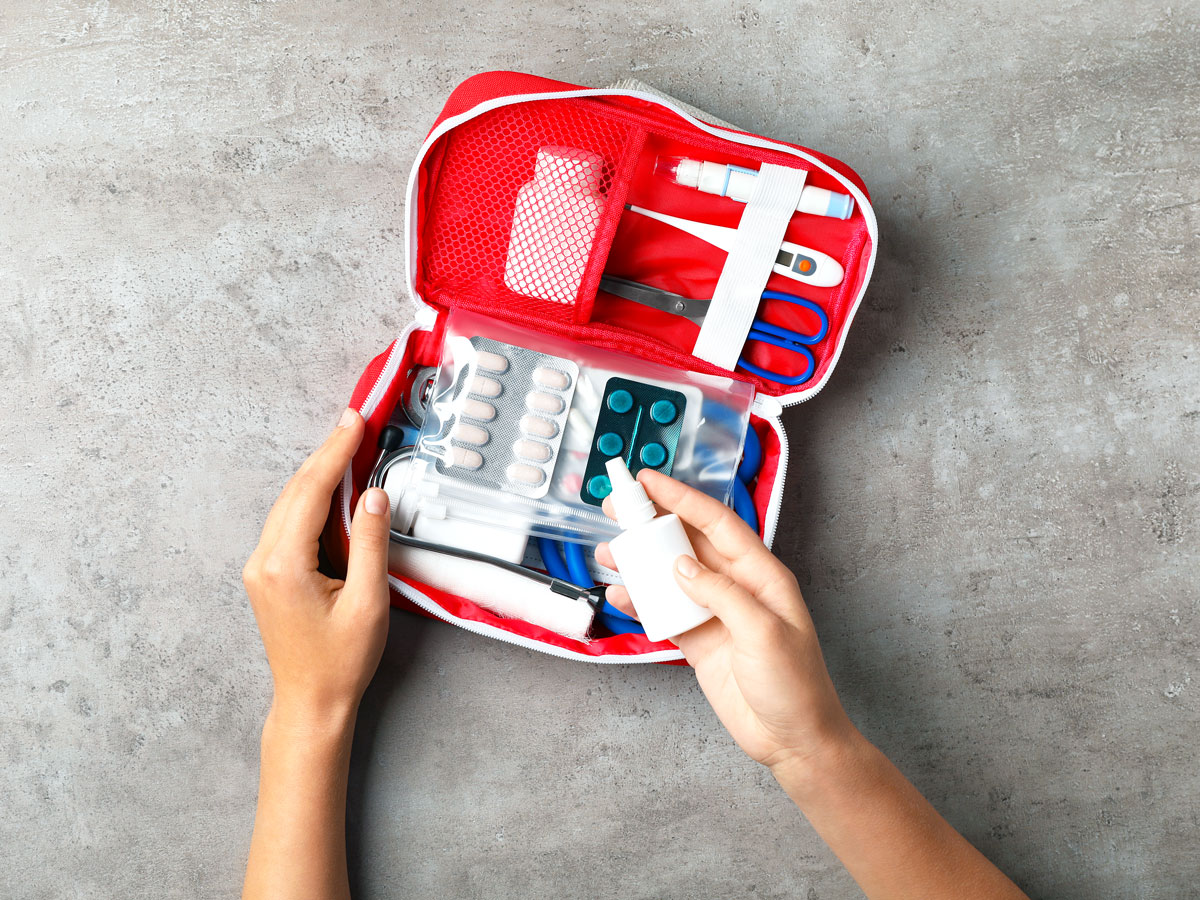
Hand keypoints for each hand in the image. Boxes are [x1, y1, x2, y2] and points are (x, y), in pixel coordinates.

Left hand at [243, 409, 391, 730]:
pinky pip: (290, 522)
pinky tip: (334, 487)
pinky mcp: (268, 573)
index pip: (310, 492)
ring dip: (320, 474)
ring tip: (350, 446)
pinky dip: (313, 498)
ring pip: (290, 503)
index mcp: (285, 566)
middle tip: (354, 422)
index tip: (354, 421)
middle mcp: (264, 561)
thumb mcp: (368, 602)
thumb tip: (373, 496)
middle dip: (326, 454)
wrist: (311, 701)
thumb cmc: (340, 661)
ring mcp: (261, 567)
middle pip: (295, 491)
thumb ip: (369, 543)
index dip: (335, 452)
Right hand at [596, 470, 857, 779]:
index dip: (683, 498)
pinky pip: (664, 611)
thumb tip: (681, 566)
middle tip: (617, 508)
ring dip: (640, 563)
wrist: (793, 740)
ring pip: (670, 575)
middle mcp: (738, 587)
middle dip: (653, 522)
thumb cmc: (796, 687)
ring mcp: (716, 613)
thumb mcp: (763, 634)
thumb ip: (720, 594)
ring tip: (610, 553)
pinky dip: (641, 602)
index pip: (717, 523)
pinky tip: (622, 596)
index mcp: (763, 575)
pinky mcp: (699, 639)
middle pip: (689, 542)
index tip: (649, 481)